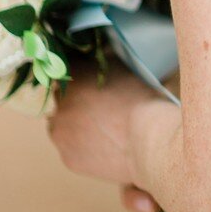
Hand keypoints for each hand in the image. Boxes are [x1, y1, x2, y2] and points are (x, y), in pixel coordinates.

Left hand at [46, 70, 168, 185]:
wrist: (152, 142)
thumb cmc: (145, 102)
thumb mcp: (128, 69)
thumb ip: (107, 59)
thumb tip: (101, 53)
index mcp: (73, 78)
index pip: (69, 69)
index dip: (83, 73)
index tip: (96, 78)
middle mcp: (59, 105)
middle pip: (63, 98)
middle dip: (78, 99)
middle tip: (104, 104)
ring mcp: (60, 134)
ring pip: (63, 125)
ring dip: (76, 122)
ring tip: (105, 127)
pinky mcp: (68, 158)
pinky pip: (72, 148)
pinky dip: (84, 145)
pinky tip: (105, 144)